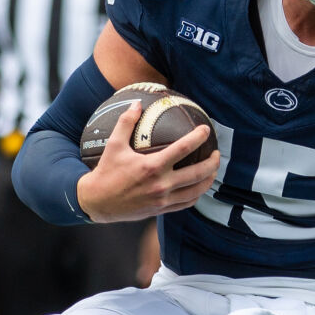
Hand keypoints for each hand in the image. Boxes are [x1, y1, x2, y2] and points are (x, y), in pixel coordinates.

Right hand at [75, 103, 219, 223]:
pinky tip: (198, 187)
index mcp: (152, 166)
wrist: (98, 202)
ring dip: (208, 180)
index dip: (198, 137)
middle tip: (217, 153)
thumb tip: (136, 104)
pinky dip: (196, 195)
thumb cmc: (106, 172)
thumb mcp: (114, 145)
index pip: (183, 149)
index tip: (206, 129)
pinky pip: (185, 203)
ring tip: (213, 170)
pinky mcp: (160, 210)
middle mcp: (161, 184)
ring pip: (195, 191)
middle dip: (212, 162)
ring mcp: (162, 199)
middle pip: (197, 173)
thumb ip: (126, 122)